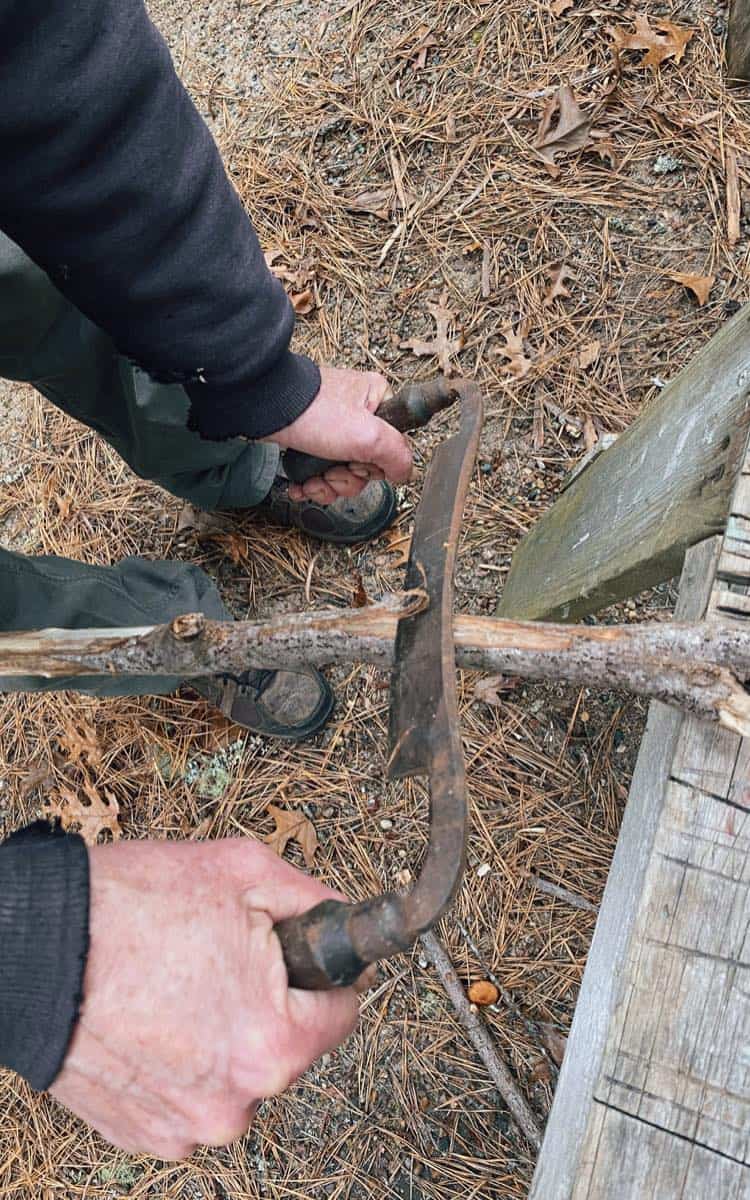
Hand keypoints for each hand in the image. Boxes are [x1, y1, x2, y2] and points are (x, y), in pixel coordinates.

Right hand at [50, 839, 365, 1159]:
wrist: (33, 947)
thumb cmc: (129, 909)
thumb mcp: (245, 872)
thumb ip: (313, 902)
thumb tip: (343, 918)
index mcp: (274, 1044)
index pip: (342, 1010)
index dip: (320, 969)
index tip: (294, 952)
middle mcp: (235, 1103)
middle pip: (287, 1043)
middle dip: (265, 999)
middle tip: (217, 955)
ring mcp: (185, 1126)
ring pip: (235, 1072)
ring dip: (220, 1034)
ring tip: (175, 984)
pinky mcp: (142, 1134)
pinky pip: (189, 1096)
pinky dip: (179, 1062)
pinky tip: (150, 1019)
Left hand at [264, 366, 412, 504]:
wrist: (264, 407)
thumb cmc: (312, 411)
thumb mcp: (367, 435)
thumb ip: (396, 455)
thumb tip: (404, 473)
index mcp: (378, 401)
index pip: (392, 446)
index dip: (374, 465)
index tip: (358, 463)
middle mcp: (358, 413)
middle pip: (366, 465)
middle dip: (346, 480)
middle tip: (331, 472)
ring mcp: (334, 427)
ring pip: (342, 473)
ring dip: (327, 486)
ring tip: (312, 480)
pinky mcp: (312, 439)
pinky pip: (321, 471)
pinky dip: (311, 484)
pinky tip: (301, 485)